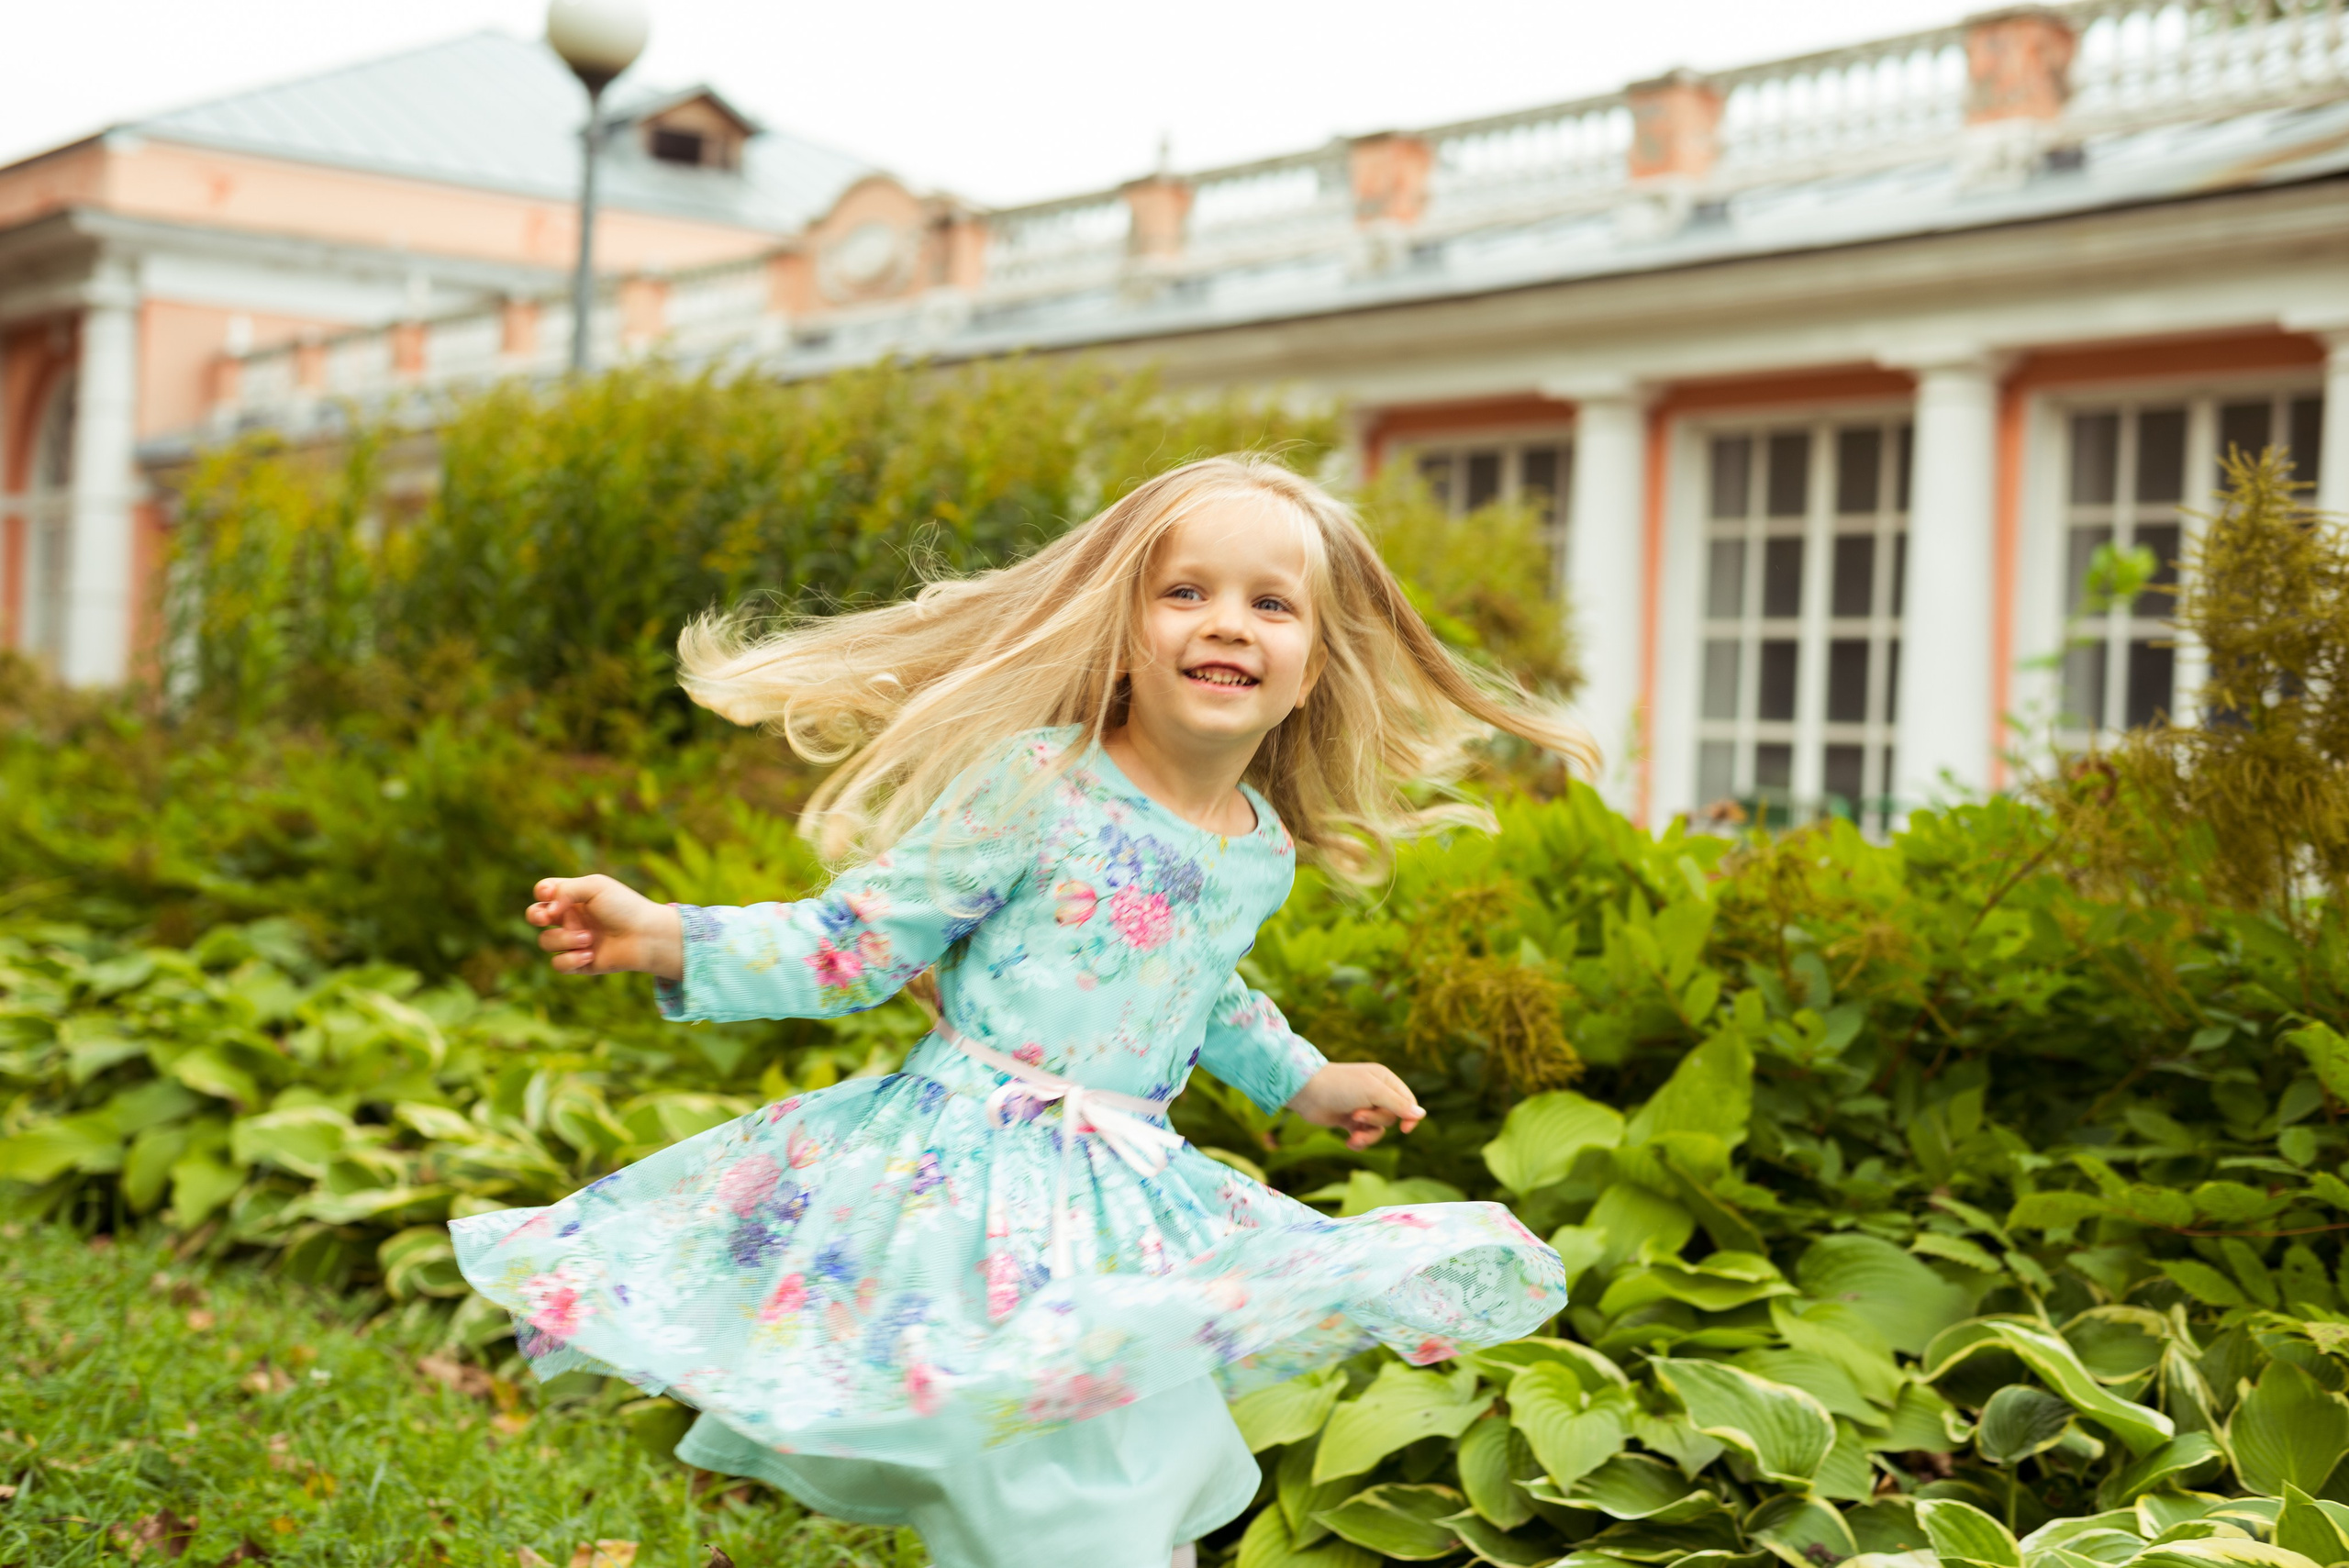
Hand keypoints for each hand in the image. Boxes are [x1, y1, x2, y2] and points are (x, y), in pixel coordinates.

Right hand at [526, 875, 684, 980]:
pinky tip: (590, 954)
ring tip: (589, 938)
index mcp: (574, 897)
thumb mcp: (595, 887)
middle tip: (548, 918)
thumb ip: (565, 890)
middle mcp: (571, 918)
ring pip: (546, 942)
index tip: (551, 893)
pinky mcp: (579, 963)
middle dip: (535, 915)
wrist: (646, 936)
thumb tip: (547, 911)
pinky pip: (558, 964)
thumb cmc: (624, 907)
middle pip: (535, 915)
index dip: (542, 892)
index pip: (544, 891)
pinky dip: (571, 960)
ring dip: (565, 940)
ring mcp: (573, 941)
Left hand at [1286, 1062, 1424, 1149]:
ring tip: (1353, 1135)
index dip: (1410, 1116)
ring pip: (1378, 1129)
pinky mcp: (1349, 1121)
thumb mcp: (1373, 1092)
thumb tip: (1421, 1115)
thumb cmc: (1341, 1086)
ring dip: (1367, 1135)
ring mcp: (1362, 1107)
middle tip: (1357, 1115)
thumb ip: (1398, 1104)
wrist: (1306, 1092)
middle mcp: (1375, 1092)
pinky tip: (1348, 1142)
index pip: (1408, 1101)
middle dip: (1376, 1120)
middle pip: (1392, 1117)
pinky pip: (1363, 1136)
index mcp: (1384, 1080)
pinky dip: (1358, 1142)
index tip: (1406, 1129)